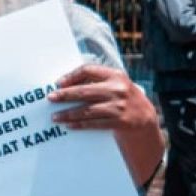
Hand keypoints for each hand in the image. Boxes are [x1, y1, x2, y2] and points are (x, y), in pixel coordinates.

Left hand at [49, 63, 164, 187]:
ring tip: (55, 117)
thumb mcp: (115, 84)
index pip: (88, 70)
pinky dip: (80, 124)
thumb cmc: (121, 98)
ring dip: (68, 114)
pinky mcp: (120, 122)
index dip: (71, 76)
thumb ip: (95, 81)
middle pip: (84, 91)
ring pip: (87, 110)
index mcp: (115, 75)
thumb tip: (64, 84)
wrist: (144, 118)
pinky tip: (69, 125)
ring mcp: (119, 106)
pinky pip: (94, 123)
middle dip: (65, 95)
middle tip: (50, 98)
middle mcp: (118, 89)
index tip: (58, 83)